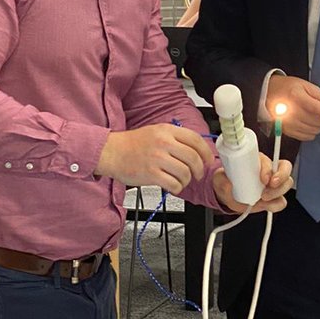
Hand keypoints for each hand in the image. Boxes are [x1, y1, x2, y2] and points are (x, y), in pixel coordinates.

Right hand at [96, 124, 214, 194]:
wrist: (111, 152)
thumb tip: (196, 149)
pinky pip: (174, 184)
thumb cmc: (132, 144)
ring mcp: (157, 158)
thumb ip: (175, 137)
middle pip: (193, 158)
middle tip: (198, 175)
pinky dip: (177, 188)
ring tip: (181, 180)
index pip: (196, 140)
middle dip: (200, 170)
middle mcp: (163, 142)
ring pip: (185, 173)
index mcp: (167, 130)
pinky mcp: (151, 174)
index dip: (206, 152)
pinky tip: (173, 186)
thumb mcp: (156, 131)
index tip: (208, 160)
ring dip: (187, 180)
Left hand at [213, 154, 292, 214]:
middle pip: (285, 168)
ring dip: (278, 192)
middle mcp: (268, 170)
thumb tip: (228, 183)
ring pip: (287, 184)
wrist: (227, 197)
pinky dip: (275, 205)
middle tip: (268, 186)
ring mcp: (273, 185)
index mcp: (257, 161)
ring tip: (263, 198)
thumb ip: (221, 179)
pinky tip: (265, 205)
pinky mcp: (273, 198)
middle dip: (280, 178)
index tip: (263, 178)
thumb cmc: (226, 182)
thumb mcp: (219, 178)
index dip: (269, 168)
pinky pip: (281, 201)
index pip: (270, 159)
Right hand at [266, 74, 319, 140]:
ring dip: (317, 124)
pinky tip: (306, 122)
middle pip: (318, 121)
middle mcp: (290, 111)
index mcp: (296, 96)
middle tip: (318, 109)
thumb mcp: (306, 85)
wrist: (269, 93)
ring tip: (311, 115)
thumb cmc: (287, 88)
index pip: (319, 109)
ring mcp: (288, 123)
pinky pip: (307, 137)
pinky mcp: (287, 131)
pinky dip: (311, 131)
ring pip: (314, 130)